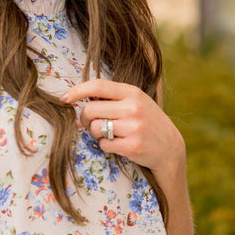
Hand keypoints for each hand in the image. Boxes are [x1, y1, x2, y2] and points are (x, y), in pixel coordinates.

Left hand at [60, 78, 184, 175]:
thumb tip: (80, 94)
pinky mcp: (132, 146)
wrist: (170, 148)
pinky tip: (118, 144)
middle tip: (90, 123)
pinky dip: (106, 146)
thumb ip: (113, 97)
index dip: (77, 91)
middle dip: (84, 118)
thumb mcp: (136, 102)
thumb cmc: (146, 122)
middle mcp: (133, 107)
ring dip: (96, 133)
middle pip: (90, 110)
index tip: (64, 98)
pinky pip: (103, 144)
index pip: (98, 86)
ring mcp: (133, 127)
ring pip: (94, 128)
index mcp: (132, 92)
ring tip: (111, 134)